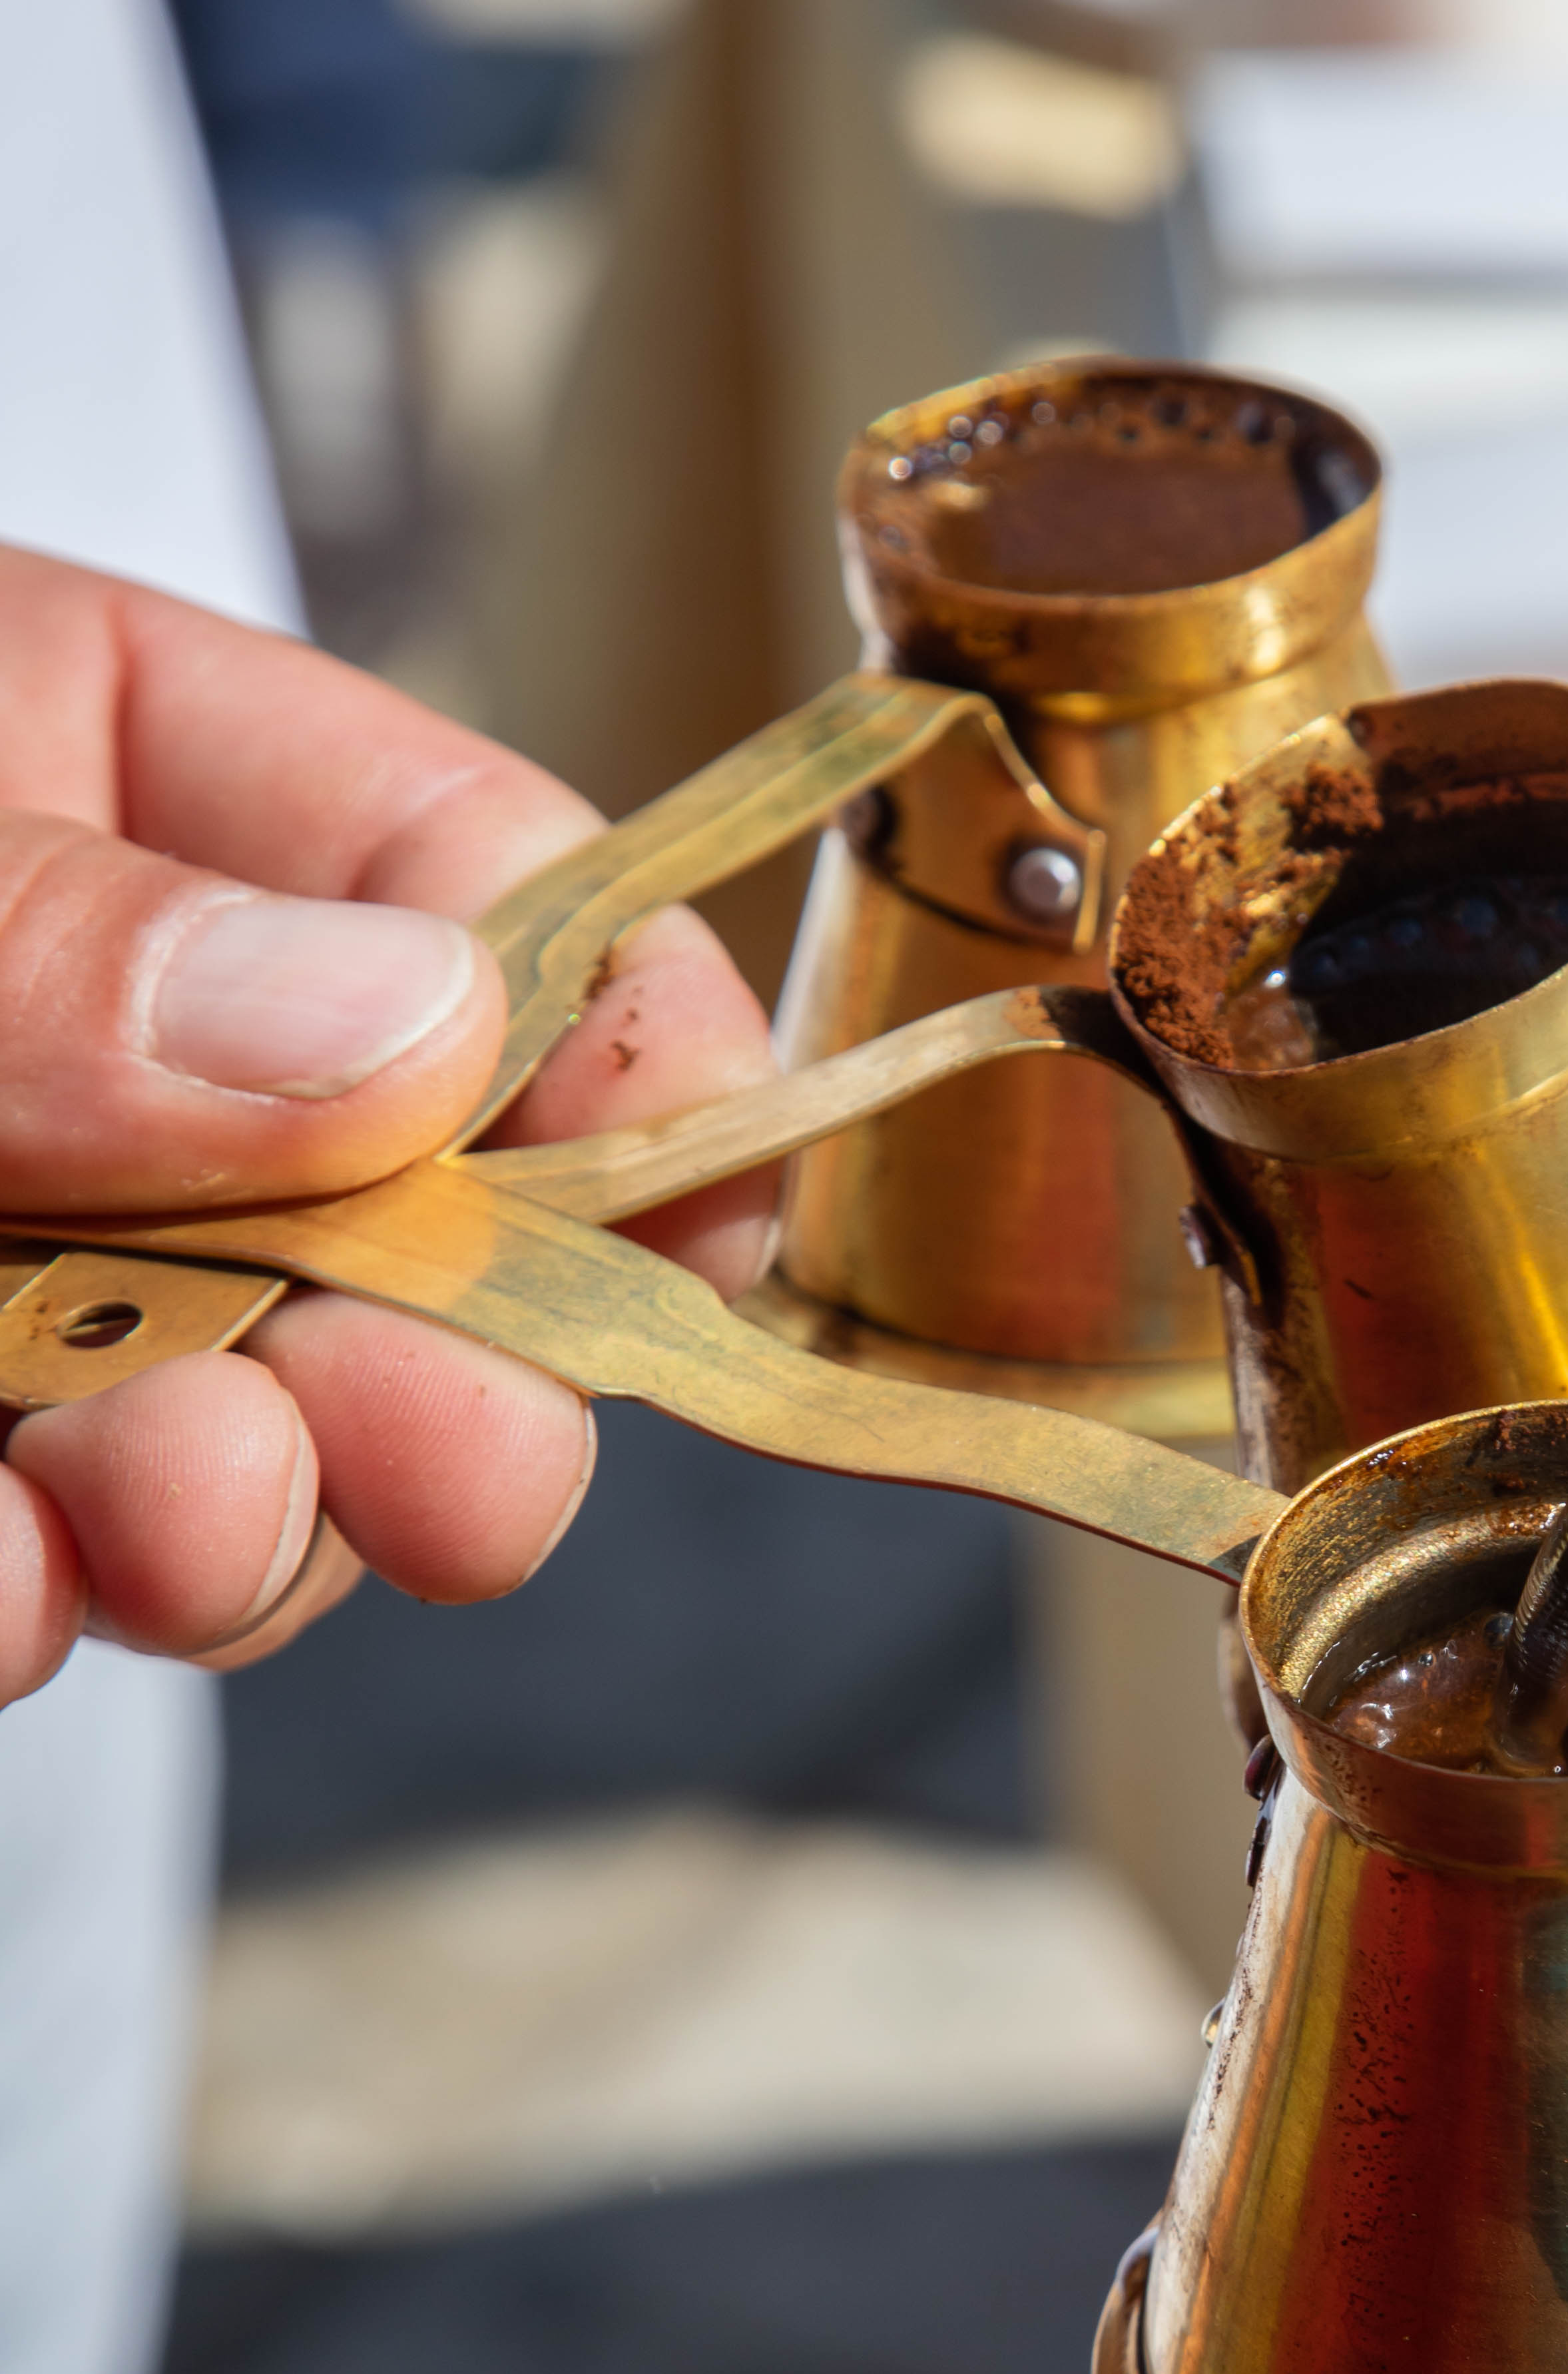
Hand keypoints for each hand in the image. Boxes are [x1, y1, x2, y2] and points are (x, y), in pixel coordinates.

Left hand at [0, 549, 777, 1703]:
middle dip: (451, 1374)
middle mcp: (112, 1052)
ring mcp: (15, 1266)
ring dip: (242, 1527)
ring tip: (154, 1525)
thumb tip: (416, 1034)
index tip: (694, 1211)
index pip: (502, 900)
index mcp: (123, 771)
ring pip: (248, 1449)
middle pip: (417, 1243)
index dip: (637, 1069)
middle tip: (437, 1464)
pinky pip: (29, 1564)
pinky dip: (24, 1602)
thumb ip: (68, 929)